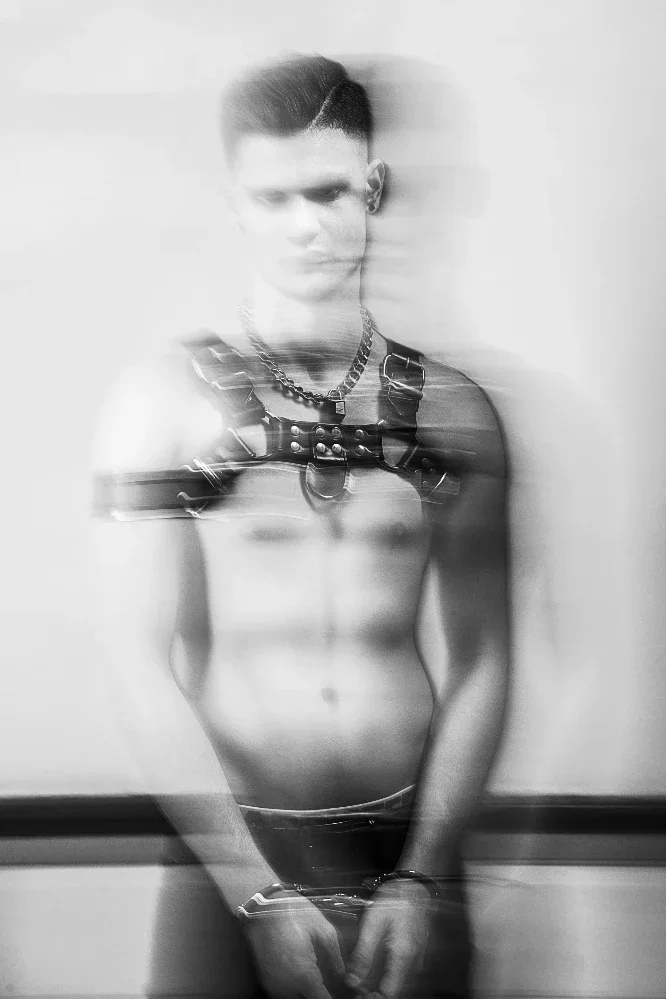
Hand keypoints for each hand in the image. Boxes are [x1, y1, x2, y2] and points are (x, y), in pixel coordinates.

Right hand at [244, 894, 346, 998]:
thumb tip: (346, 980)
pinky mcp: (265, 980)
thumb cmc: (294, 912)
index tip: (344, 992)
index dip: (335, 997)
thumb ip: (336, 960)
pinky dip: (294, 988)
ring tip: (317, 977)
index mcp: (304, 976)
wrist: (261, 904)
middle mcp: (286, 987)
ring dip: (307, 992)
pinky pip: (284, 993)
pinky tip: (302, 974)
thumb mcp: (323, 931)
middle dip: (321, 994)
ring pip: (295, 998)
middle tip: (331, 984)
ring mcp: (273, 985)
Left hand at [346, 881, 431, 997]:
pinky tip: (371, 965)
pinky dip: (385, 974)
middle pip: (391, 989)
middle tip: (353, 982)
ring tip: (359, 974)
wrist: (414, 887)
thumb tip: (351, 982)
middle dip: (371, 991)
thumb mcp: (372, 923)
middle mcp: (413, 964)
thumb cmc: (393, 900)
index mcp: (403, 956)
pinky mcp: (415, 956)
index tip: (355, 994)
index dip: (371, 997)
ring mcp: (416, 961)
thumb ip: (363, 954)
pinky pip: (400, 973)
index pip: (388, 993)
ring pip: (395, 983)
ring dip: (377, 983)